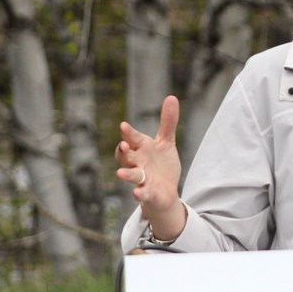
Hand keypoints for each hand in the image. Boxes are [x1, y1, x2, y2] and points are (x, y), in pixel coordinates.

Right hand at [115, 95, 184, 239]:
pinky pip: (142, 194)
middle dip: (123, 152)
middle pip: (127, 156)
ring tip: (120, 174)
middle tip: (123, 146)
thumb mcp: (166, 142)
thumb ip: (167, 123)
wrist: (165, 192)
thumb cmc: (161, 165)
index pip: (133, 139)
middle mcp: (138, 163)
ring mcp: (142, 179)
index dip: (128, 133)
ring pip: (132, 176)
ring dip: (127, 174)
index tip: (124, 126)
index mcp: (142, 149)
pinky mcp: (148, 193)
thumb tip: (171, 97)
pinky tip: (138, 194)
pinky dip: (140, 194)